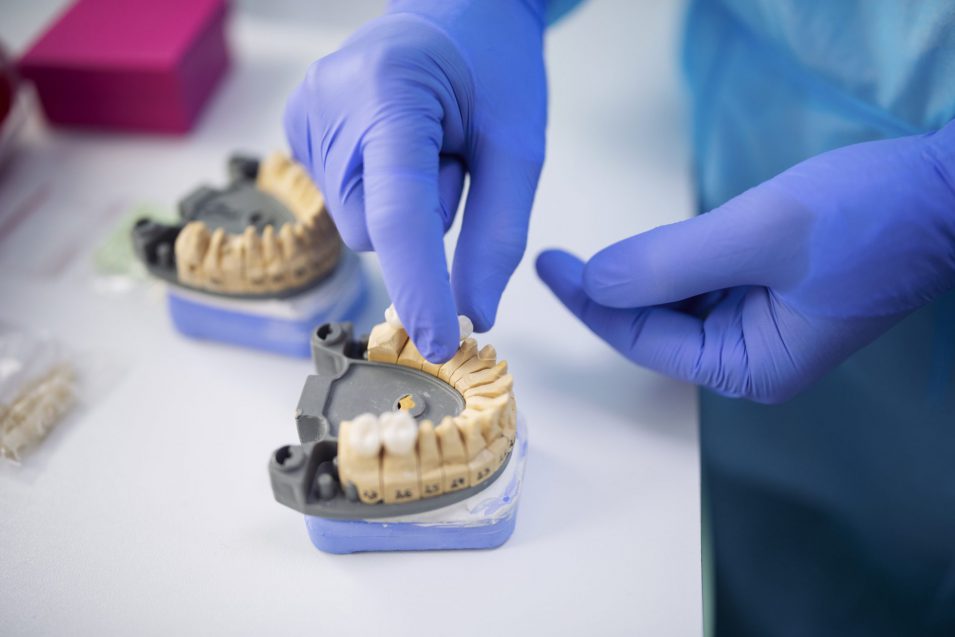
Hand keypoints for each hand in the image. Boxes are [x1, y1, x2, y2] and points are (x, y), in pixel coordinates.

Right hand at [284, 0, 547, 361]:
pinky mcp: (297, 132)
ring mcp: (303, 118)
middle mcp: (328, 105)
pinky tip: (395, 149)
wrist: (452, 9)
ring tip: (427, 147)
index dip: (419, 286)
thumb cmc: (492, 66)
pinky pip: (347, 203)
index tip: (440, 340)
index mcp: (389, 94)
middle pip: (376, 231)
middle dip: (423, 223)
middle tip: (454, 159)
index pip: (399, 214)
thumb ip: (499, 234)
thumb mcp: (518, 146)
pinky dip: (380, 194)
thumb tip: (472, 311)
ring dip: (403, 207)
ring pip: (361, 224)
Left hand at [537, 122, 954, 402]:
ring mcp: (762, 329)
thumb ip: (669, 262)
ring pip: (676, 304)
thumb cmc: (864, 217)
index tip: (549, 266)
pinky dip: (675, 264)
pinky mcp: (770, 295)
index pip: (645, 340)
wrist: (946, 190)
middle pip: (656, 327)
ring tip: (598, 249)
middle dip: (611, 291)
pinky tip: (653, 245)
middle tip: (559, 256)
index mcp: (750, 368)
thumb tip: (597, 283)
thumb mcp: (757, 234)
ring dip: (641, 275)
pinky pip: (704, 284)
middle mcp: (751, 359)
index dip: (591, 303)